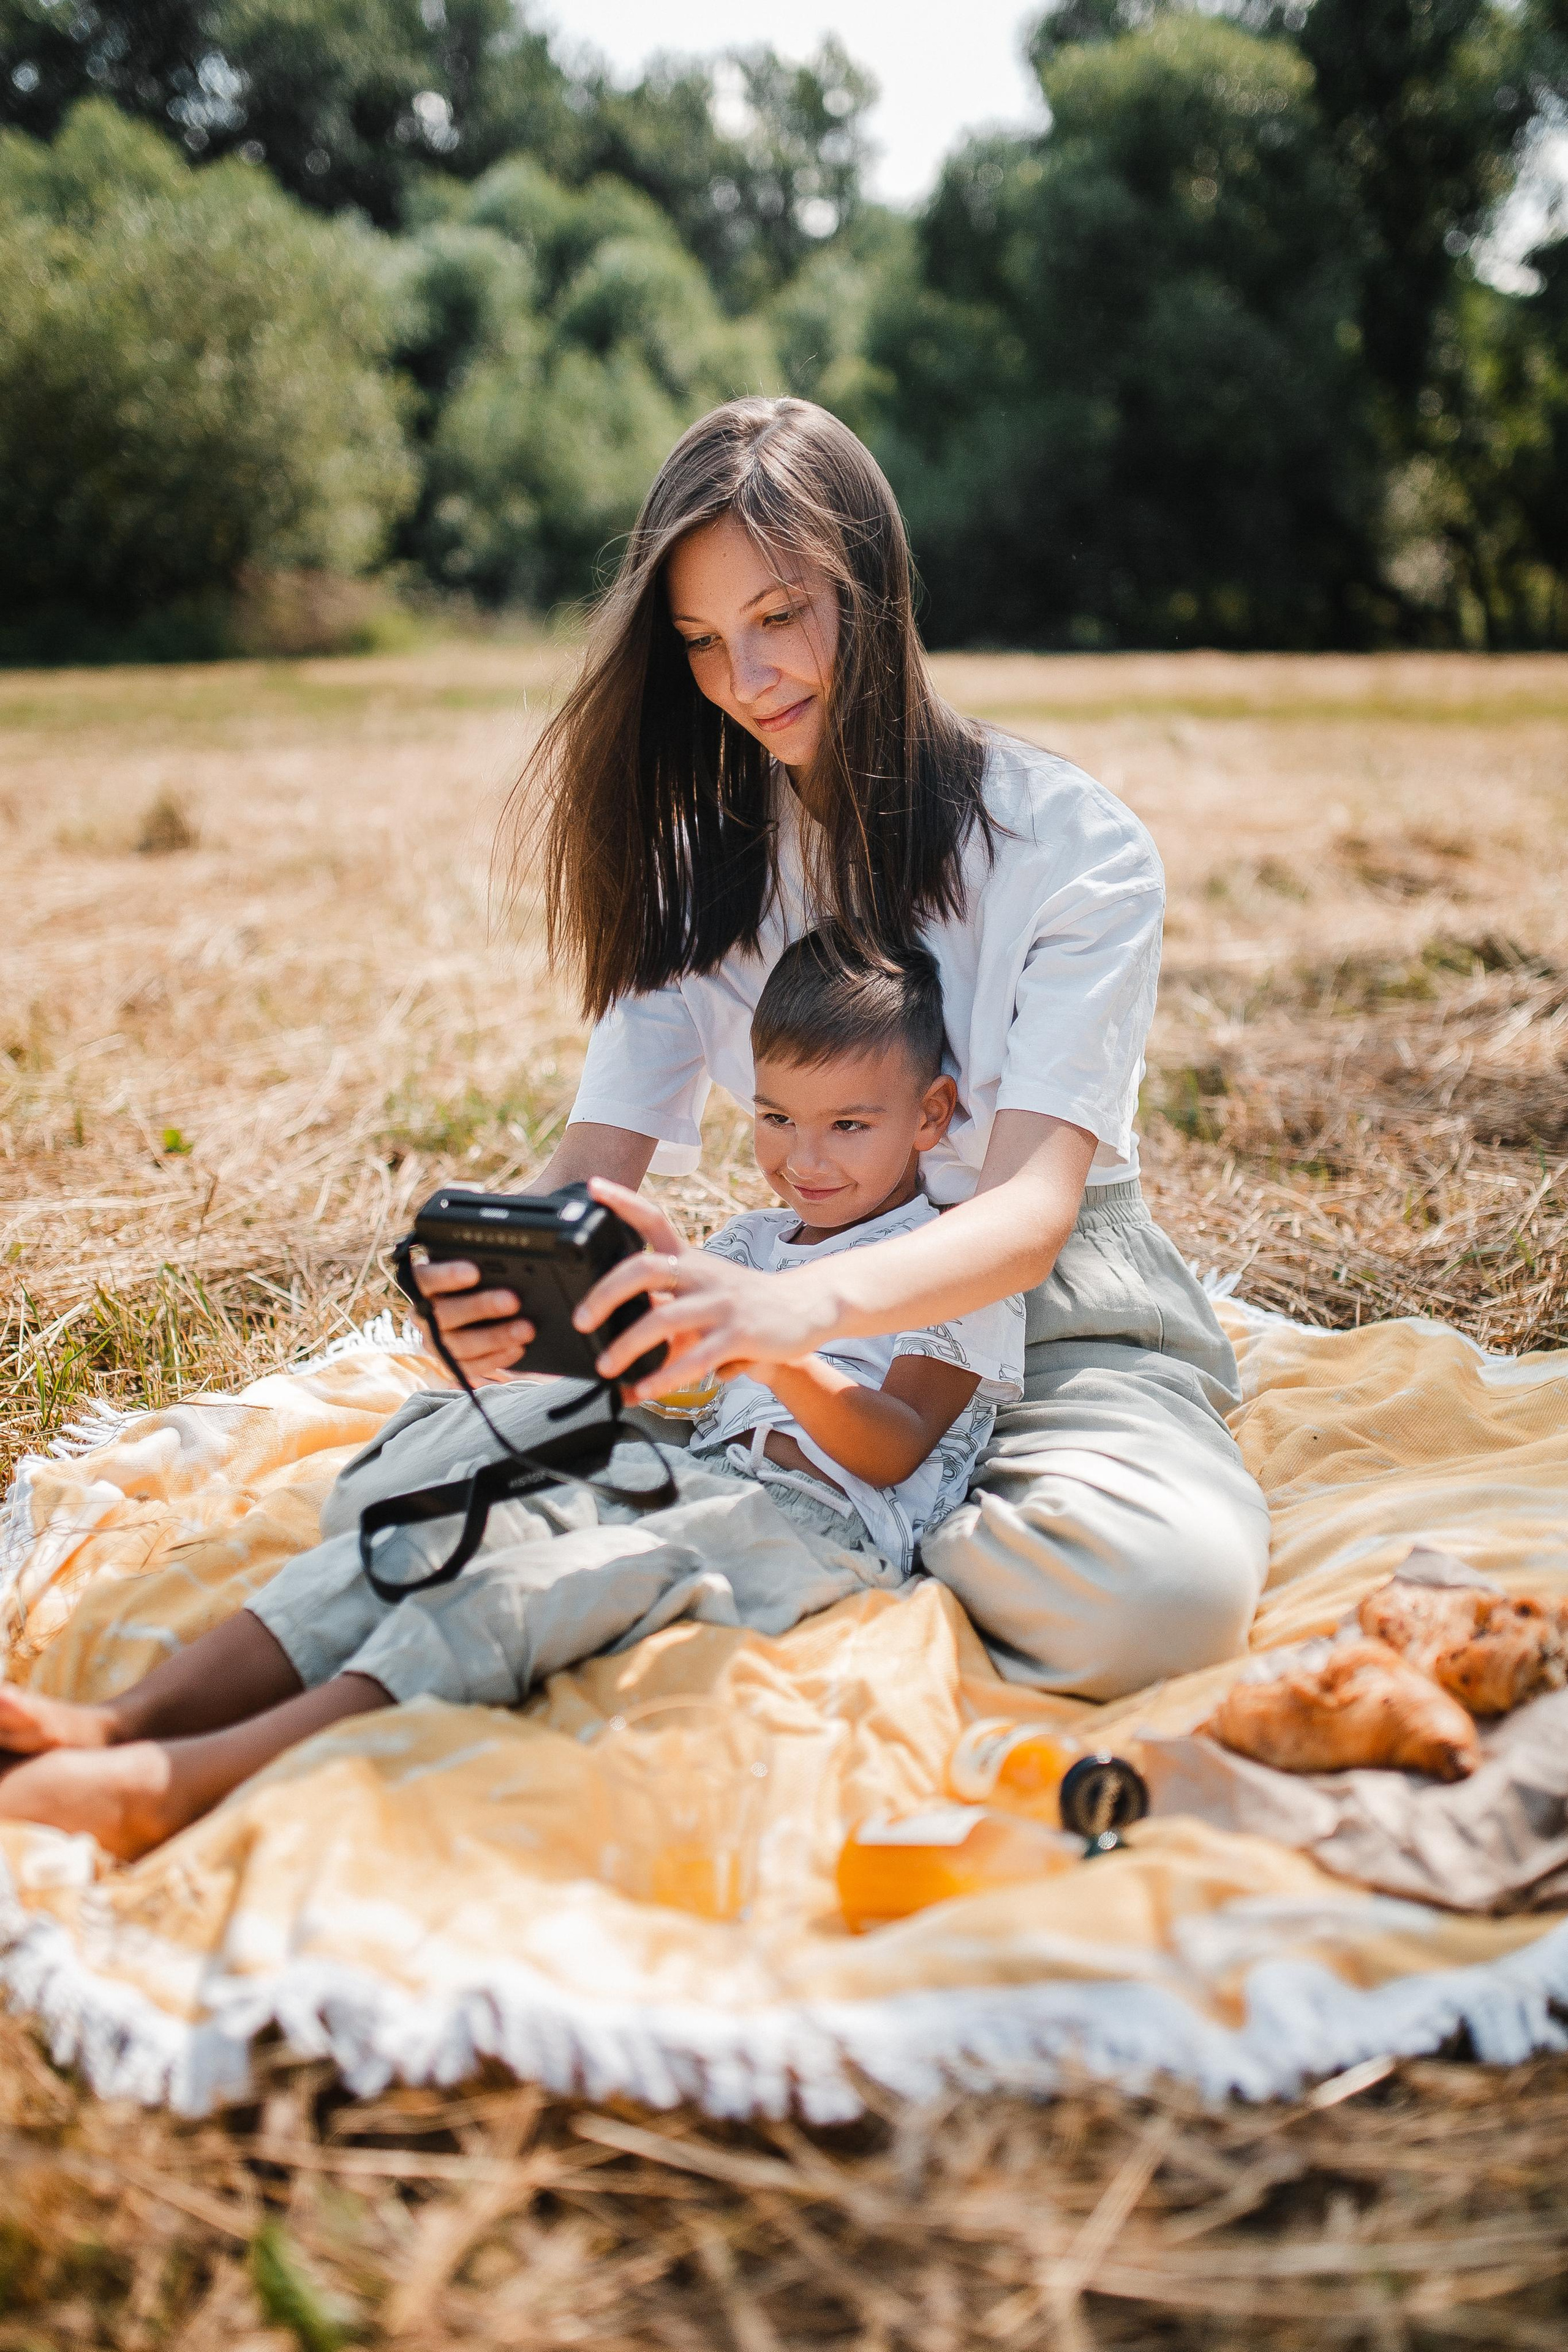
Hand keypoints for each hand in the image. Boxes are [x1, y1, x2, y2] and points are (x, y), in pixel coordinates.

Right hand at [410, 1257, 533, 1385]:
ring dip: (496, 1337)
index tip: (475, 1272)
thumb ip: (479, 1268)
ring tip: (526, 1329)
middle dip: (481, 1307)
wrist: (466, 1313)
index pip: (425, 1278)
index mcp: (421, 1285)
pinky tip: (517, 1348)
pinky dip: (496, 1358)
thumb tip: (506, 1269)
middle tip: (513, 1301)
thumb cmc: (470, 1283)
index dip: (447, 1276)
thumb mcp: (469, 1270)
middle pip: (445, 1314)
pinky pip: (470, 1366)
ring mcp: (433, 1342)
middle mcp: (421, 1315)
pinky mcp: (449, 1364)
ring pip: (460, 1344)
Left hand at [575, 1179, 833, 1404]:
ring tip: (605, 1367)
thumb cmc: (746, 1301)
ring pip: (663, 1320)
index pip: (653, 1219)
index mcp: (691, 1259)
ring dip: (627, 1346)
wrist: (808, 1305)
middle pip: (645, 1269)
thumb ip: (665, 1302)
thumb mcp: (706, 1288)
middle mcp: (702, 1274)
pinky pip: (694, 1358)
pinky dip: (664, 1377)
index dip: (622, 1201)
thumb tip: (616, 1326)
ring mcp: (721, 1303)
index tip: (592, 1187)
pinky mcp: (739, 1335)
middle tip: (581, 1320)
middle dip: (606, 1294)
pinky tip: (644, 1390)